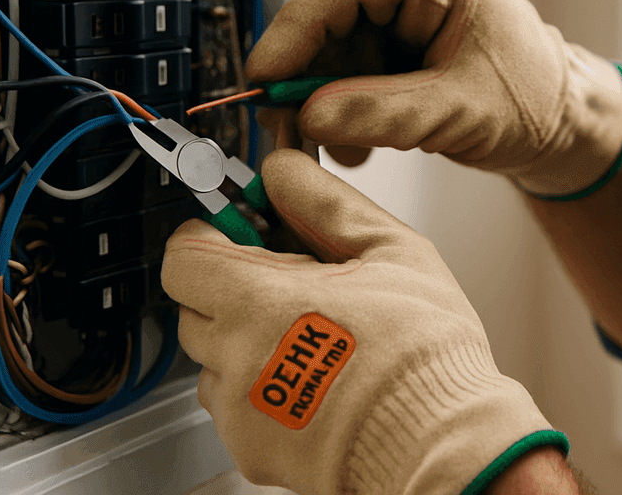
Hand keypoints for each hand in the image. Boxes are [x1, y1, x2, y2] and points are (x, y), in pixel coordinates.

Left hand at [161, 148, 565, 493]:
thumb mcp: (391, 250)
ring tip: (309, 337)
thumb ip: (326, 203)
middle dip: (231, 286)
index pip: (184, 255)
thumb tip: (285, 172)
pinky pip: (234, 405)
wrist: (438, 442)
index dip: (213, 235)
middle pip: (192, 306)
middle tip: (290, 282)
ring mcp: (238, 411)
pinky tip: (313, 378)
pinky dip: (261, 386)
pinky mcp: (250, 450)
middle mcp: (235, 359)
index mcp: (258, 302)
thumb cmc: (424, 354)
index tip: (246, 231)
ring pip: (211, 358)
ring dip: (243, 339)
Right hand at [245, 0, 621, 196]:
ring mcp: (406, 17)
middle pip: (331, 20)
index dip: (294, 31)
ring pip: (335, 52)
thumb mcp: (460, 111)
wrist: (564, 124)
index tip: (264, 78)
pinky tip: (355, 148)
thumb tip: (311, 117)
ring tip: (325, 150)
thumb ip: (385, 112)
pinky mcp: (400, 49)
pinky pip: (351, 74)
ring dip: (323, 104)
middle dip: (304, 78)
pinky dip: (343, 113)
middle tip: (280, 127)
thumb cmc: (535, 100)